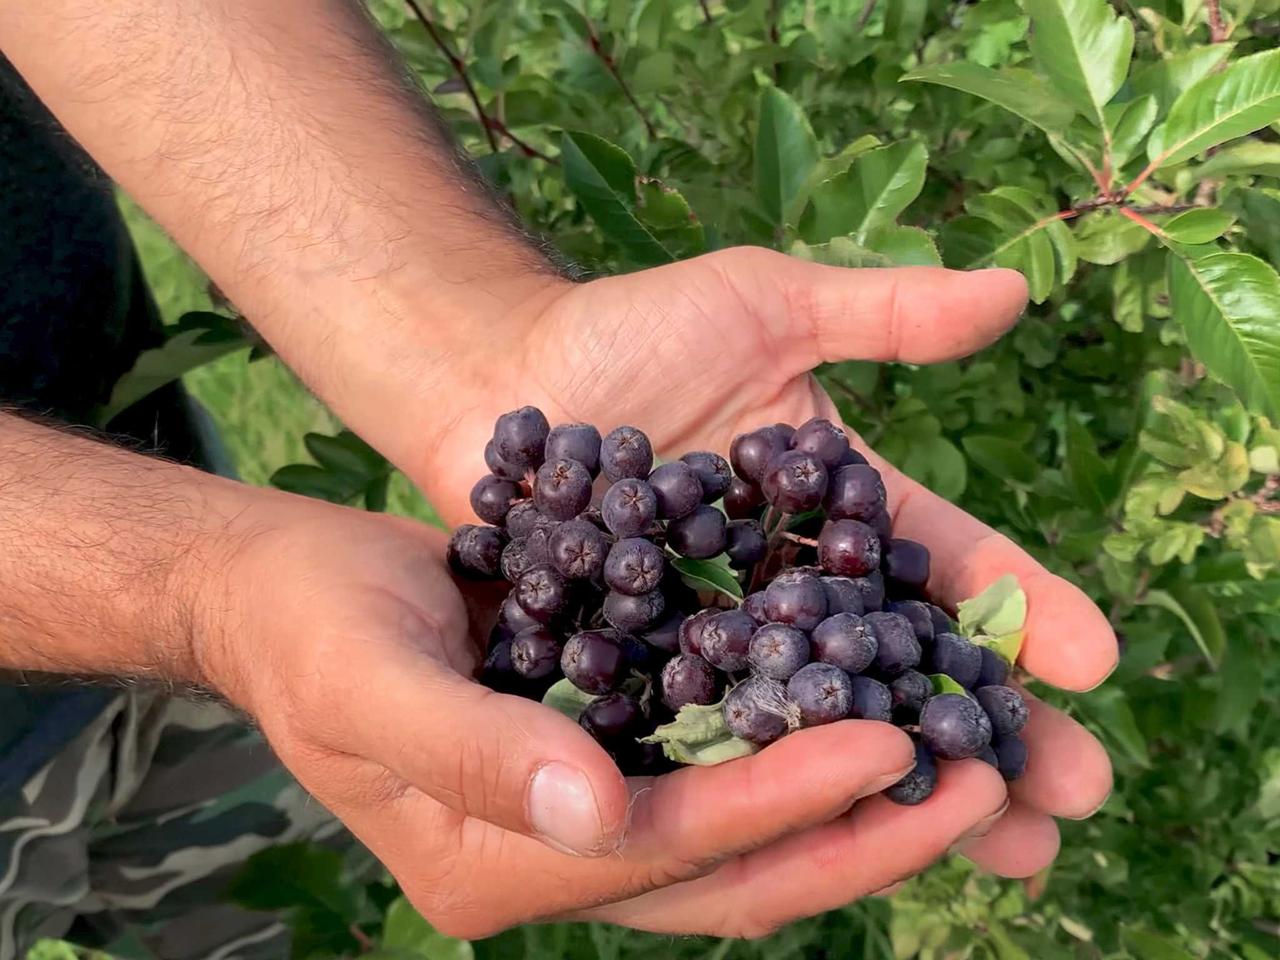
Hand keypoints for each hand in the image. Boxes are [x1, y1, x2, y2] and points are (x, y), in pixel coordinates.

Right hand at [199, 489, 930, 938]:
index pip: (672, 855)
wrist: (292, 592)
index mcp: (501, 871)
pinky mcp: (614, 749)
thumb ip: (470, 754)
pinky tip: (876, 691)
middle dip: (864, 832)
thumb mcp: (366, 684)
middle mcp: (565, 858)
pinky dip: (802, 739)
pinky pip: (727, 761)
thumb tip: (594, 815)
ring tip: (967, 751)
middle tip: (986, 781)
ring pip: (750, 829)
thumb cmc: (311, 631)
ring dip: (857, 799)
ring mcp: (595, 810)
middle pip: (737, 869)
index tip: (893, 750)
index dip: (785, 806)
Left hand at [401, 248, 1114, 930]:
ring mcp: (721, 638)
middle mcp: (792, 586)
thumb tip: (1015, 289)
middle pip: (904, 665)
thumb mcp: (765, 304)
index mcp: (838, 510)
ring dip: (902, 779)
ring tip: (990, 846)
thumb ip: (882, 313)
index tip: (1094, 660)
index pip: (945, 567)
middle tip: (1074, 797)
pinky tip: (820, 832)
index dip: (1019, 607)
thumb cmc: (628, 331)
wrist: (494, 371)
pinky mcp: (644, 673)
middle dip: (989, 727)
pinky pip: (712, 728)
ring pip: (823, 719)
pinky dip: (766, 774)